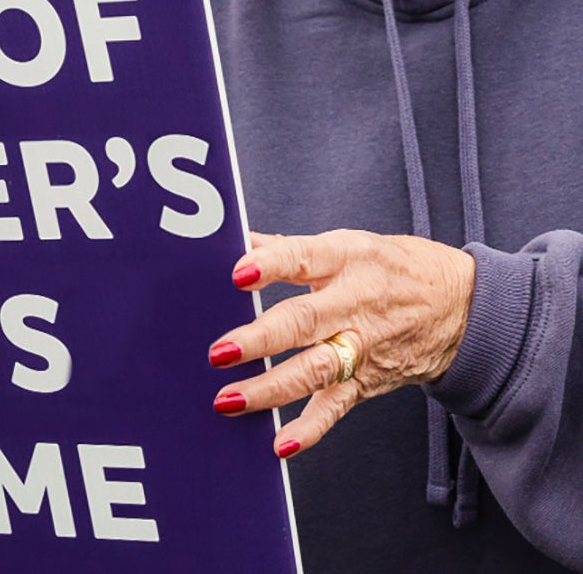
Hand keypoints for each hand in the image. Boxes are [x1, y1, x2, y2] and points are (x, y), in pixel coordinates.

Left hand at [209, 229, 474, 458]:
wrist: (462, 306)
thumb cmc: (391, 266)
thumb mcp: (346, 244)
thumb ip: (288, 246)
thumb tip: (237, 238)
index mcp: (347, 258)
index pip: (304, 257)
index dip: (272, 263)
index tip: (238, 273)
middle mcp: (356, 302)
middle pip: (305, 320)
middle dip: (261, 338)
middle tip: (221, 351)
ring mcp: (364, 345)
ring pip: (316, 368)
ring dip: (272, 387)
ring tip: (229, 398)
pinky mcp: (370, 379)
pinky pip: (339, 405)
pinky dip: (311, 427)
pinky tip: (281, 443)